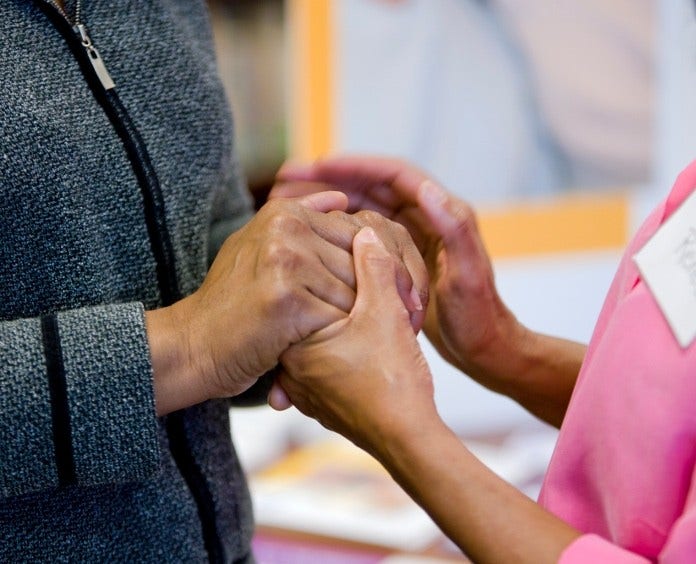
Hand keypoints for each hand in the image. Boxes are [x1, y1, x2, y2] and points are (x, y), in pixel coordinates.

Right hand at [148, 190, 427, 414]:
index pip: (360, 233)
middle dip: (384, 294)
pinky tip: (331, 355)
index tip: (398, 298)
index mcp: (286, 212)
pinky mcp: (285, 296)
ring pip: (356, 289)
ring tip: (365, 343)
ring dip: (363, 320)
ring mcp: (284, 258)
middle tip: (400, 323)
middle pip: (362, 260)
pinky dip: (340, 340)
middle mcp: (285, 227)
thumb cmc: (234, 305)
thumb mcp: (262, 250)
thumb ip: (302, 221)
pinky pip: (339, 317)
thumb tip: (341, 199)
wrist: (194, 346)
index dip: (381, 270)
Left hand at [270, 227, 437, 457]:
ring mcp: (307, 391)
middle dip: (334, 296)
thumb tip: (365, 233)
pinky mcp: (326, 402)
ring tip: (368, 315)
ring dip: (341, 323)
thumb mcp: (386, 313)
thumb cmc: (395, 382)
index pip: (299, 291)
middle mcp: (292, 370)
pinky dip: (344, 348)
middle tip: (357, 285)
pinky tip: (366, 342)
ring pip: (318, 340)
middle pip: (307, 315)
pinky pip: (327, 364)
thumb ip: (373, 269)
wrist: (410, 439)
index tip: (347, 262)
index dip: (328, 269)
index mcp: (295, 344)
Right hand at [272, 156, 523, 384]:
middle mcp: (424, 217)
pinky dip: (336, 229)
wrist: (486, 349)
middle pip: (370, 186)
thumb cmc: (480, 317)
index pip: (391, 174)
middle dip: (329, 179)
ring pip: (361, 208)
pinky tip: (309, 236)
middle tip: (286, 179)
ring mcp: (410, 237)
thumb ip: (454, 229)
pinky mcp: (399, 258)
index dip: (352, 166)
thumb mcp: (468, 275)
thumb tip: (427, 188)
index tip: (314, 165)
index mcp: (441, 212)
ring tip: (287, 200)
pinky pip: (362, 234)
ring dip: (328, 201)